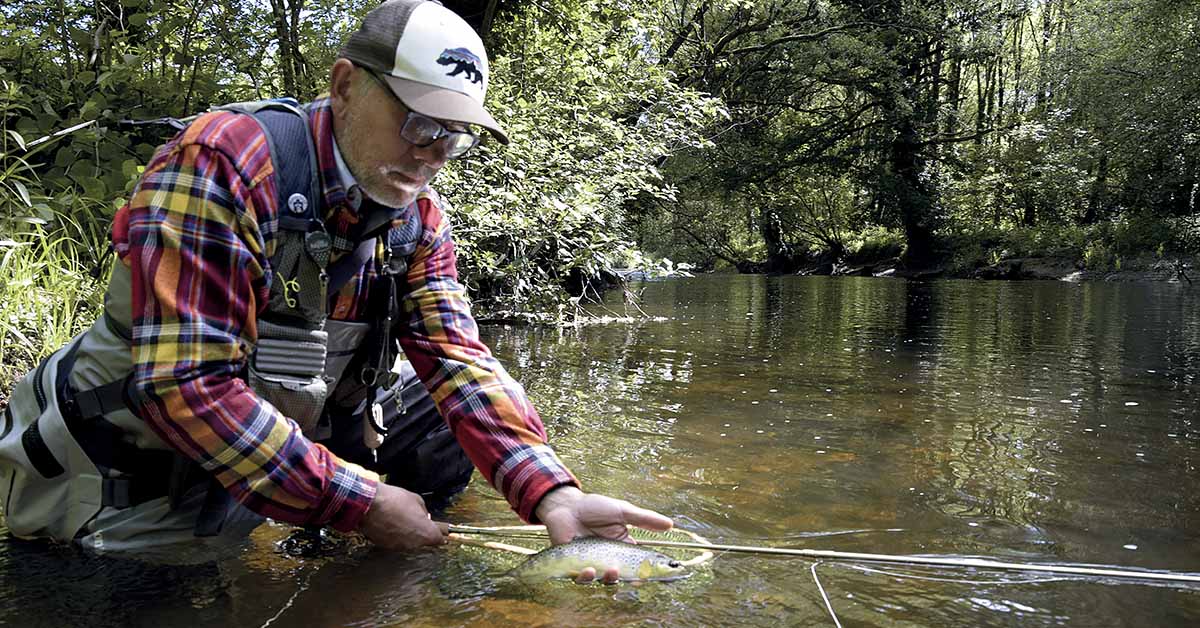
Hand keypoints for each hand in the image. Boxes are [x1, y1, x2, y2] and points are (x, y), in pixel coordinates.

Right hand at [358, 483, 448, 549]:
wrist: (369, 505)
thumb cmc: (394, 500)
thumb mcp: (416, 500)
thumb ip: (424, 511)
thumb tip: (424, 517)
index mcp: (426, 533)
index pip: (438, 539)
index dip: (438, 533)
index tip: (437, 530)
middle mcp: (414, 544)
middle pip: (422, 540)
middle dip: (420, 531)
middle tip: (413, 518)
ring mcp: (399, 547)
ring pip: (407, 541)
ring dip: (405, 533)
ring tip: (398, 518)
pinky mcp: (385, 546)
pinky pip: (394, 541)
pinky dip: (393, 534)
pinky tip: (388, 522)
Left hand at [535, 486, 673, 582]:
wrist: (567, 505)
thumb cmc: (594, 507)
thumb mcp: (622, 511)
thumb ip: (644, 519)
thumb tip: (670, 525)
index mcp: (623, 547)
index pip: (638, 565)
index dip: (647, 573)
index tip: (653, 576)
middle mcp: (609, 558)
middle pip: (622, 577)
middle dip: (628, 580)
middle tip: (633, 579)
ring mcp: (592, 563)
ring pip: (602, 581)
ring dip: (608, 580)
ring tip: (610, 571)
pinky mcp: (574, 565)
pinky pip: (581, 578)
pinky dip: (585, 577)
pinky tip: (588, 570)